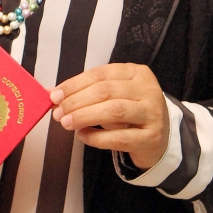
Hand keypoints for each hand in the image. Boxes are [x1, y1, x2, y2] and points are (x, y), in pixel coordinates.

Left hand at [50, 63, 168, 169]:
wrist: (160, 139)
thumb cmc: (129, 112)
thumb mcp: (112, 96)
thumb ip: (86, 92)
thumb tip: (52, 92)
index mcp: (137, 72)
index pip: (101, 74)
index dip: (75, 84)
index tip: (55, 95)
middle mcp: (148, 89)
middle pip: (106, 91)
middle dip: (77, 101)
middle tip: (58, 113)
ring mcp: (153, 113)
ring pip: (113, 111)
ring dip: (85, 116)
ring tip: (66, 123)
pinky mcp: (152, 138)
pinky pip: (119, 137)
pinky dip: (97, 137)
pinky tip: (83, 136)